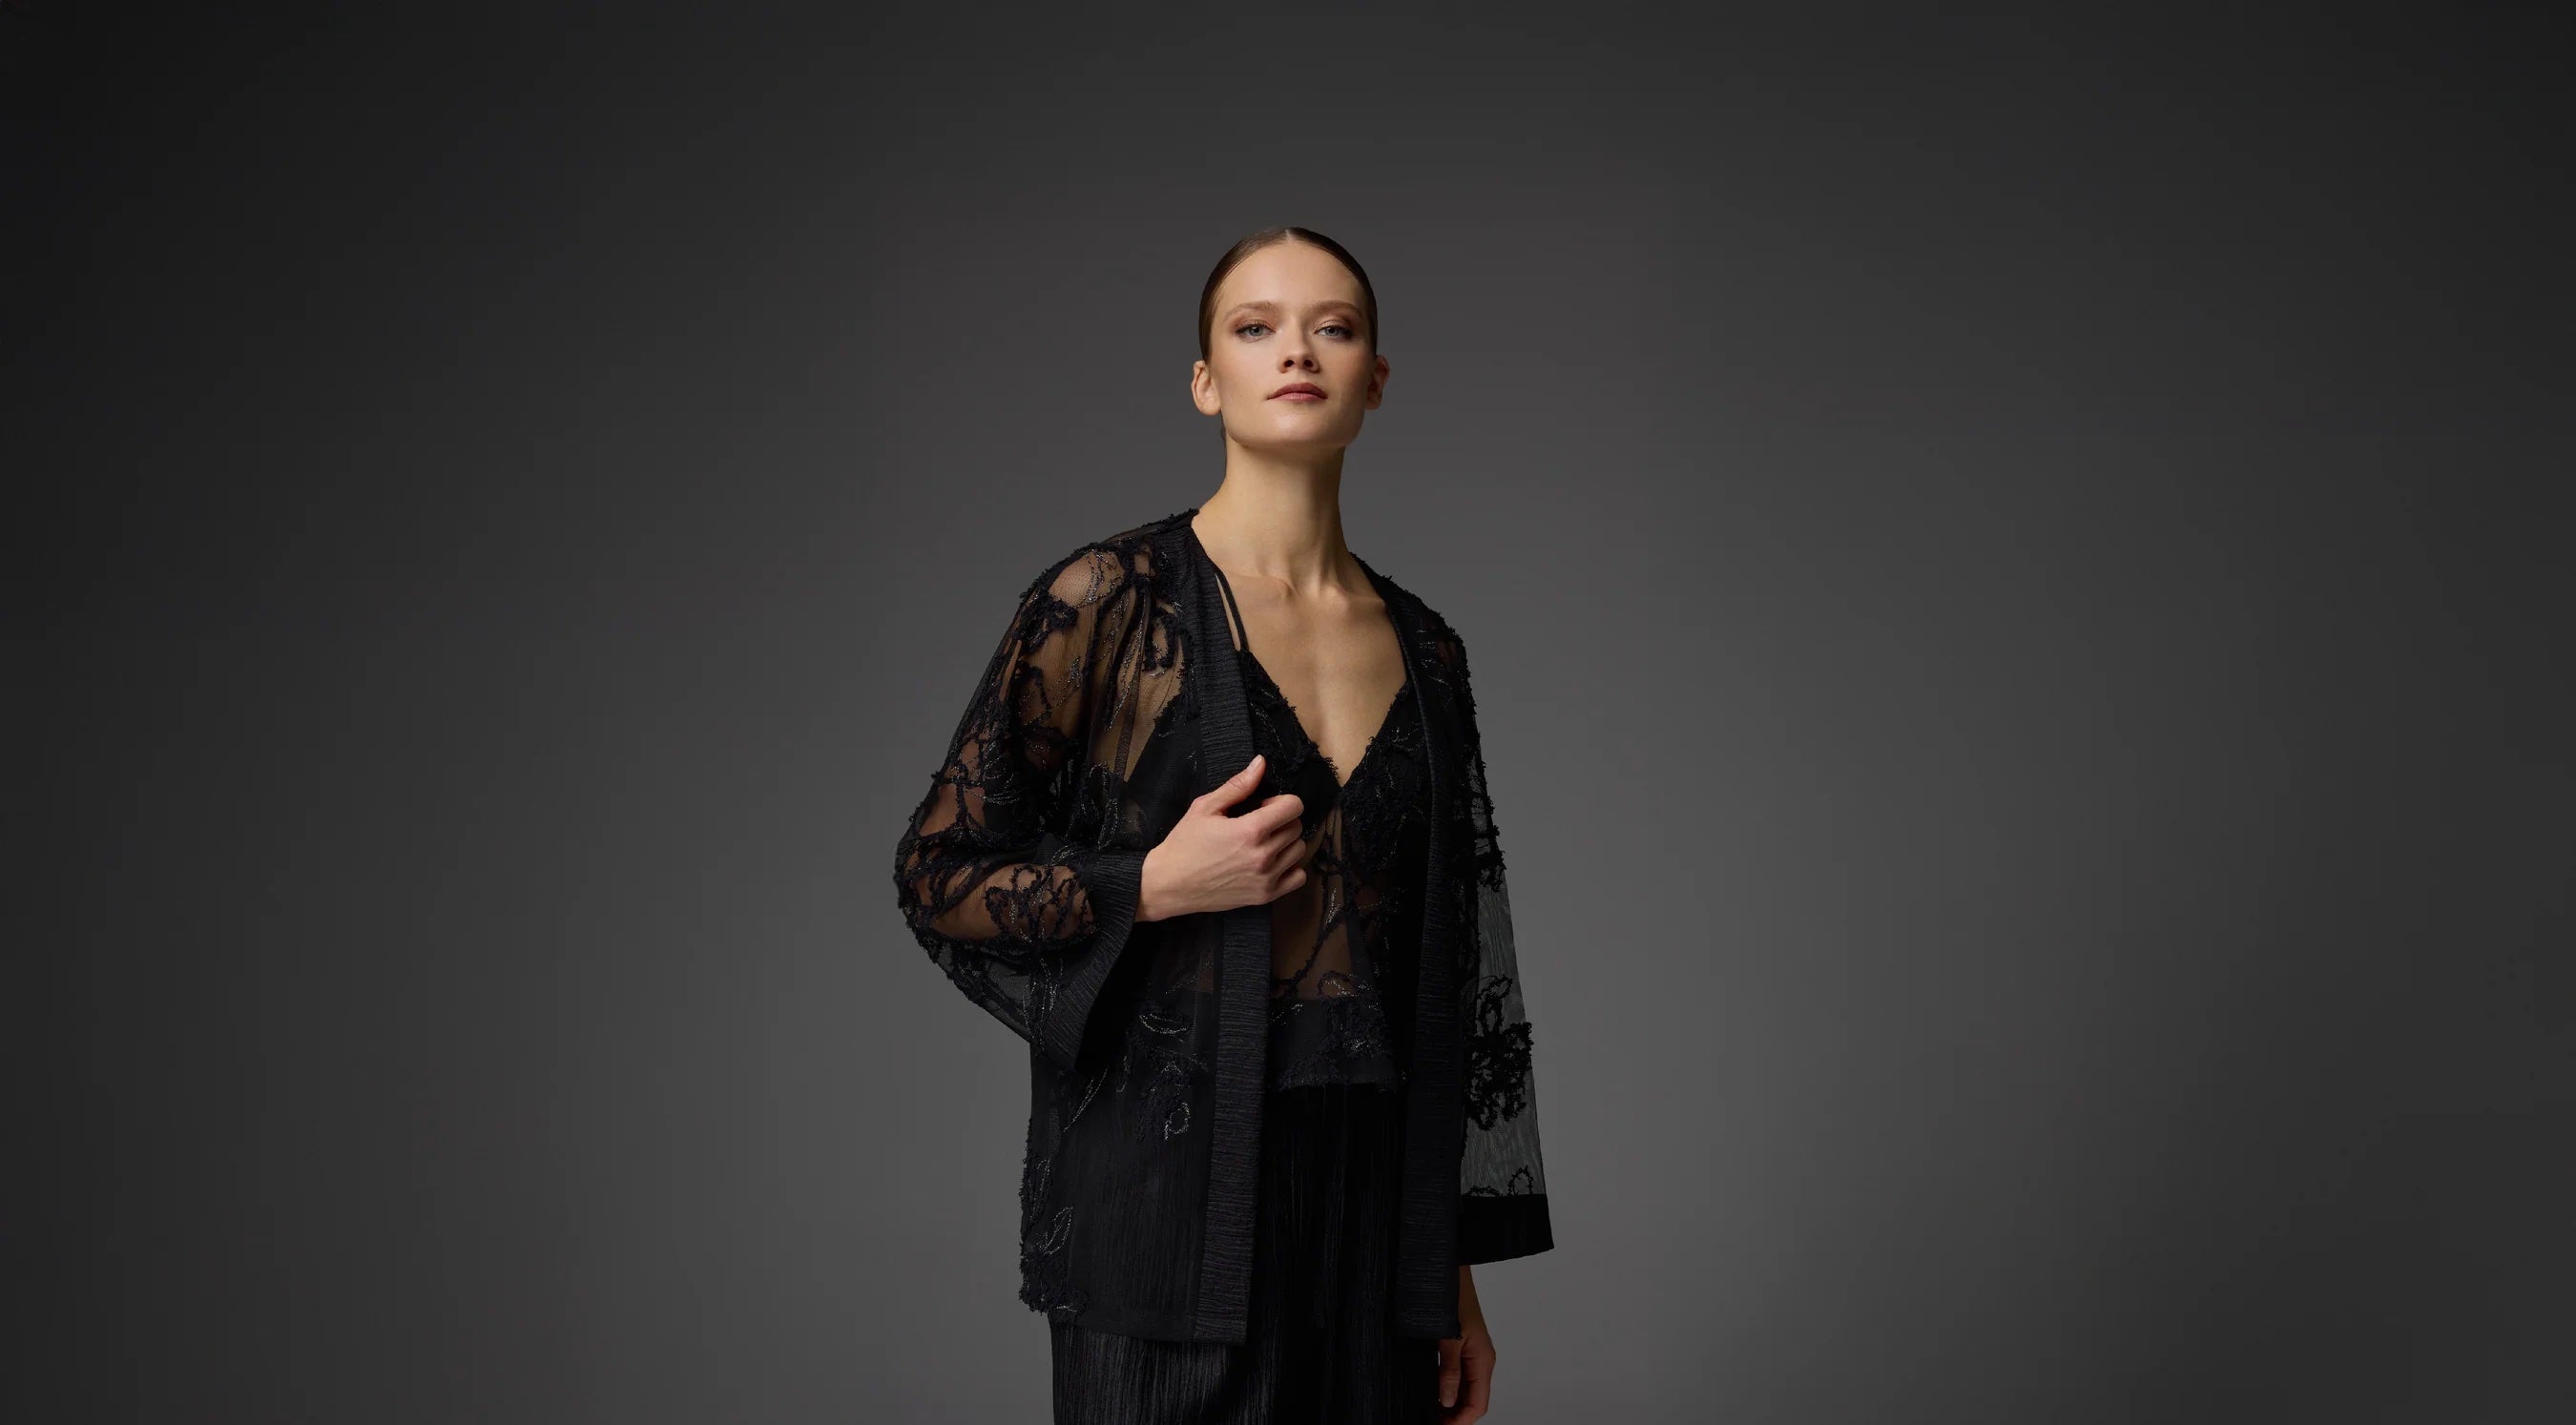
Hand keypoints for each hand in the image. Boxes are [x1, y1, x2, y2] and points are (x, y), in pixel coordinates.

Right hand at [1135, 753, 1307, 921]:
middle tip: (1258, 825)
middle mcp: (1263, 855)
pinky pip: (1298, 878)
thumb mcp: (1205, 807)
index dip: (1281, 801)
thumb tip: (1261, 763)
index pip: (1294, 806)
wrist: (1169, 884)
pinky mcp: (1265, 896)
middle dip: (1281, 820)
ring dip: (1286, 843)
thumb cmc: (1185, 843)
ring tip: (1263, 844)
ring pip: (1299, 851)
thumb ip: (1238, 785)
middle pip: (1296, 827)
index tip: (1264, 806)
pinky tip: (1271, 864)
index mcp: (1251, 830)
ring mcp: (1266, 878)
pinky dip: (1290, 868)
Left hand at [1438, 1265, 1493, 1421]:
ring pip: (1468, 1391)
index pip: (1478, 1404)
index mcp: (1483, 1360)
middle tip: (1433, 1422)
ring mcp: (1473, 1354)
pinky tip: (1437, 1394)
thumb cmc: (1454, 1297)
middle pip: (1474, 1401)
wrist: (1449, 1270)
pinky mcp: (1463, 1348)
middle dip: (1456, 1417)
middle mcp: (1481, 1360)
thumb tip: (1448, 1401)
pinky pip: (1461, 1377)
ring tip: (1433, 1414)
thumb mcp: (1449, 1338)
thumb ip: (1450, 1371)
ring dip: (1453, 1406)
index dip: (1461, 1421)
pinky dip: (1450, 1391)